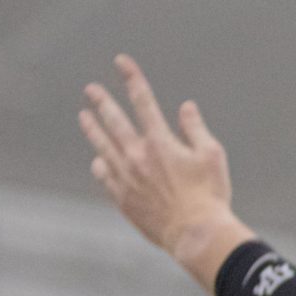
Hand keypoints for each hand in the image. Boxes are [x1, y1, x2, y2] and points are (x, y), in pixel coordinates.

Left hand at [78, 55, 239, 265]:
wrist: (195, 233)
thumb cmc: (210, 194)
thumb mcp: (211, 155)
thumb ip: (195, 128)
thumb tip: (185, 107)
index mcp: (160, 141)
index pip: (142, 100)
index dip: (131, 78)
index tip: (121, 62)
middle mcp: (137, 155)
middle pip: (114, 120)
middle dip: (102, 101)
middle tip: (91, 90)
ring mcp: (126, 177)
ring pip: (102, 146)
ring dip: (93, 129)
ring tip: (84, 117)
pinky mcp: (122, 198)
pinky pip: (104, 175)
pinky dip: (100, 164)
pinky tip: (98, 159)